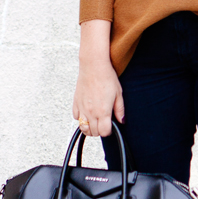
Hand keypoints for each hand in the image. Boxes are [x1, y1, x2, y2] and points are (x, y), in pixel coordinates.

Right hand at [72, 19, 124, 137]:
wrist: (94, 65)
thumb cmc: (107, 77)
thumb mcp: (118, 94)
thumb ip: (120, 110)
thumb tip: (122, 121)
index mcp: (103, 111)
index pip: (104, 132)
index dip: (108, 131)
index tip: (110, 126)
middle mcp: (91, 112)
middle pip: (93, 132)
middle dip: (99, 131)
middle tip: (103, 123)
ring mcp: (82, 108)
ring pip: (83, 127)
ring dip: (89, 128)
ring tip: (94, 122)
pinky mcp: (76, 102)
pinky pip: (76, 117)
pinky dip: (81, 118)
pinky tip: (86, 113)